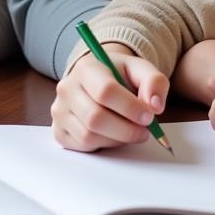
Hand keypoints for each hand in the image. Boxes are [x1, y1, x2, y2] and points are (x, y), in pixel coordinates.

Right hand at [51, 44, 168, 151]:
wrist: (97, 79)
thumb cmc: (119, 75)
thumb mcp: (140, 70)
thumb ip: (154, 81)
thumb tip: (155, 106)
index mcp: (86, 68)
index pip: (105, 91)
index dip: (130, 108)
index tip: (149, 116)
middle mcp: (67, 88)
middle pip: (95, 118)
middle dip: (126, 129)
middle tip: (144, 130)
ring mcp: (60, 111)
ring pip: (89, 135)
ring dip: (117, 139)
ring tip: (129, 130)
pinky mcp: (59, 131)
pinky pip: (82, 146)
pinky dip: (103, 145)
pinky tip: (112, 134)